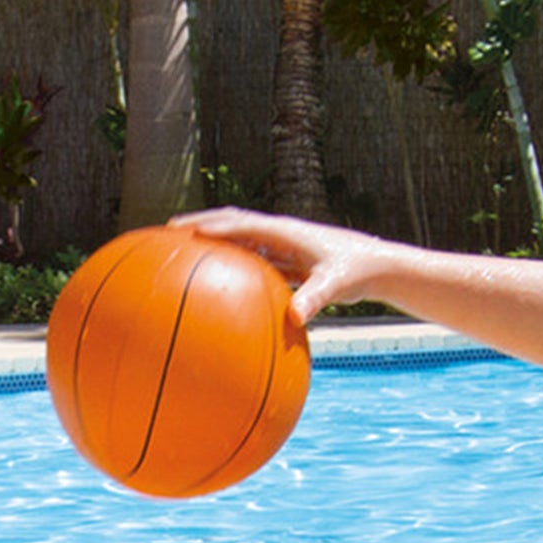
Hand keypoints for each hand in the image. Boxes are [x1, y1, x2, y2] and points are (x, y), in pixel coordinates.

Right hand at [172, 208, 386, 324]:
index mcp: (285, 231)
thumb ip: (315, 299)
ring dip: (213, 241)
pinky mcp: (286, 259)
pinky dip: (233, 265)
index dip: (213, 227)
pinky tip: (218, 284)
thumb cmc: (356, 272)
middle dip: (200, 224)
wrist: (375, 266)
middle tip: (168, 231)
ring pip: (239, 239)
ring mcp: (281, 244)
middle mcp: (279, 232)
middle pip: (232, 223)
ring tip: (183, 251)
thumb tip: (295, 318)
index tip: (184, 231)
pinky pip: (252, 259)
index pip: (242, 224)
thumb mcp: (335, 286)